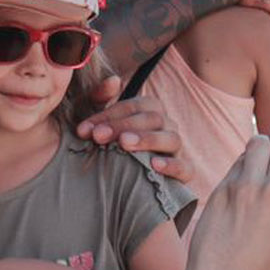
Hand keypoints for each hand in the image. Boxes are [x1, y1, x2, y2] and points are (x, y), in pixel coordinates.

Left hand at [76, 91, 192, 182]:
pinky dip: (172, 165)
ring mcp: (176, 150)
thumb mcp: (101, 124)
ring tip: (124, 143)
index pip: (134, 106)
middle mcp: (167, 127)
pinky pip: (185, 168)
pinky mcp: (183, 174)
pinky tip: (154, 165)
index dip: (109, 115)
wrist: (122, 189)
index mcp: (150, 112)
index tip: (84, 130)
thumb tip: (113, 80)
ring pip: (172, 138)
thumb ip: (101, 99)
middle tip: (98, 136)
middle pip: (152, 118)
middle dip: (123, 126)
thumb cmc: (111, 149)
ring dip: (147, 139)